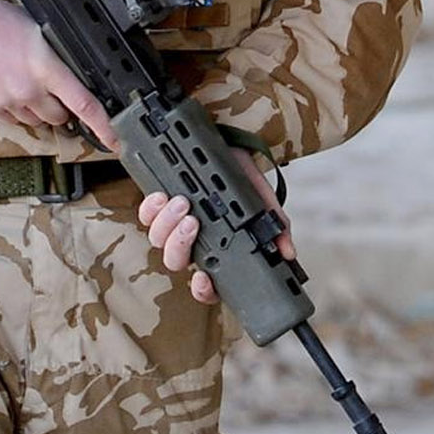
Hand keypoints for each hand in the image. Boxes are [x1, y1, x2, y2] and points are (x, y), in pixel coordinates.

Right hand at [0, 0, 115, 145]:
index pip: (84, 104)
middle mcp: (28, 88)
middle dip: (63, 107)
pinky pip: (15, 121)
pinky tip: (10, 88)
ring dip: (41, 110)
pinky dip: (19, 111)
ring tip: (27, 83)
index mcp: (44, 65)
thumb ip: (54, 56)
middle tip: (54, 88)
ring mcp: (8, 101)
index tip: (116, 140)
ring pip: (38, 121)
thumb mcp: (34, 28)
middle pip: (61, 117)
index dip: (104, 126)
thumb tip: (72, 73)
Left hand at [138, 149, 292, 304]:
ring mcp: (172, 225)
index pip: (207, 285)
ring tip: (182, 202)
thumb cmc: (241, 178)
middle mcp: (191, 241)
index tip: (203, 278)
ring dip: (168, 223)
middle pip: (175, 261)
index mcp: (217, 249)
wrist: (226, 144)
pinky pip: (145, 215)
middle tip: (192, 223)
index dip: (202, 289)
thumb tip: (288, 252)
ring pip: (159, 239)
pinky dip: (151, 208)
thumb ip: (276, 226)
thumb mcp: (262, 201)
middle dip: (180, 245)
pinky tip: (162, 196)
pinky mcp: (157, 205)